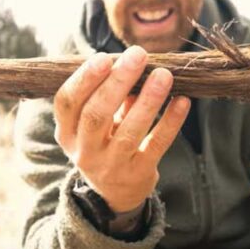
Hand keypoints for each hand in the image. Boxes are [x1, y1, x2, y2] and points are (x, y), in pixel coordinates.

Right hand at [53, 46, 190, 211]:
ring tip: (164, 75)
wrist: (115, 194)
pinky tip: (182, 102)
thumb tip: (131, 61)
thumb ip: (107, 95)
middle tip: (138, 55)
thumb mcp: (94, 124)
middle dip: (117, 82)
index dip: (84, 79)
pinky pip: (156, 145)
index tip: (104, 57)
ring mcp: (111, 166)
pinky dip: (170, 122)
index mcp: (67, 132)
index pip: (67, 103)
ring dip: (148, 100)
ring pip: (128, 131)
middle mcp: (84, 151)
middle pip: (96, 115)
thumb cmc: (104, 143)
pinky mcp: (138, 174)